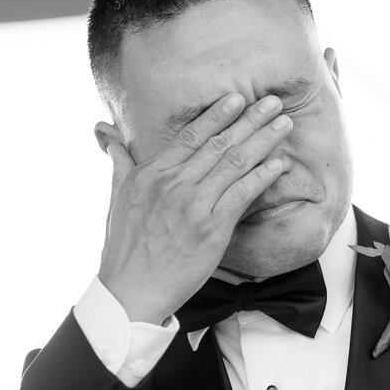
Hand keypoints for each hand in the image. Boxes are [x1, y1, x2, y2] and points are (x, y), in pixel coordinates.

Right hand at [95, 93, 292, 323]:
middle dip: (250, 120)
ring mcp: (194, 205)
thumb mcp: (116, 196)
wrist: (131, 291)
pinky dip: (262, 177)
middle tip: (273, 102)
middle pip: (218, 144)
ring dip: (263, 141)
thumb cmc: (125, 248)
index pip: (190, 135)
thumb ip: (119, 160)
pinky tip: (279, 164)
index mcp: (151, 174)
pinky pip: (242, 195)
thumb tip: (105, 132)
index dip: (217, 115)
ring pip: (234, 164)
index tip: (237, 98)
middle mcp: (173, 184)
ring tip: (284, 125)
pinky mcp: (212, 229)